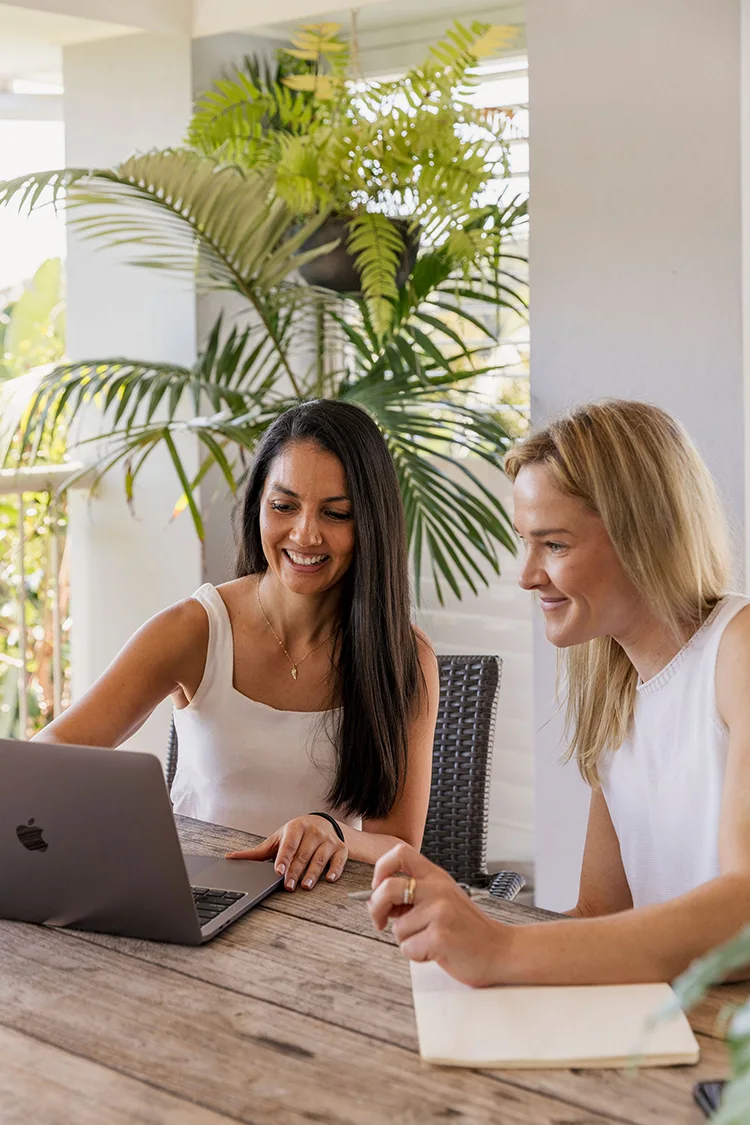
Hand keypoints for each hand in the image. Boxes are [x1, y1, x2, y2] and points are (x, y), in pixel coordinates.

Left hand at [226, 815, 347, 891]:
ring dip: (312, 873)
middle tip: (288, 887)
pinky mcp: (341, 848)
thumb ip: (256, 853)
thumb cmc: (296, 835)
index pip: (289, 845)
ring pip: (320, 858)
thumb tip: (230, 858)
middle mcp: (313, 832)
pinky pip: (339, 859)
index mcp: (296, 828)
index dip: (284, 859)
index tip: (279, 871)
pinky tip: (329, 878)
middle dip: (295, 872)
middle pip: (303, 855)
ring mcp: (328, 840)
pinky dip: (335, 869)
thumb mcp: (277, 840)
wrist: (324, 823)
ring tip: (305, 886)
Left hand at [368, 843, 509, 986]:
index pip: (399, 853)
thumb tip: (378, 901)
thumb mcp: (443, 900)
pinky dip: (417, 956)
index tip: (379, 888)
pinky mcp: (440, 936)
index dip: (381, 869)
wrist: (500, 951)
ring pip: (397, 928)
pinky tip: (436, 952)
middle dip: (377, 909)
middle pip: (387, 888)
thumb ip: (415, 897)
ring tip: (430, 940)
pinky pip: (408, 948)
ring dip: (407, 940)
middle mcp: (438, 889)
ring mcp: (440, 912)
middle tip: (381, 922)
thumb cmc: (468, 929)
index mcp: (437, 876)